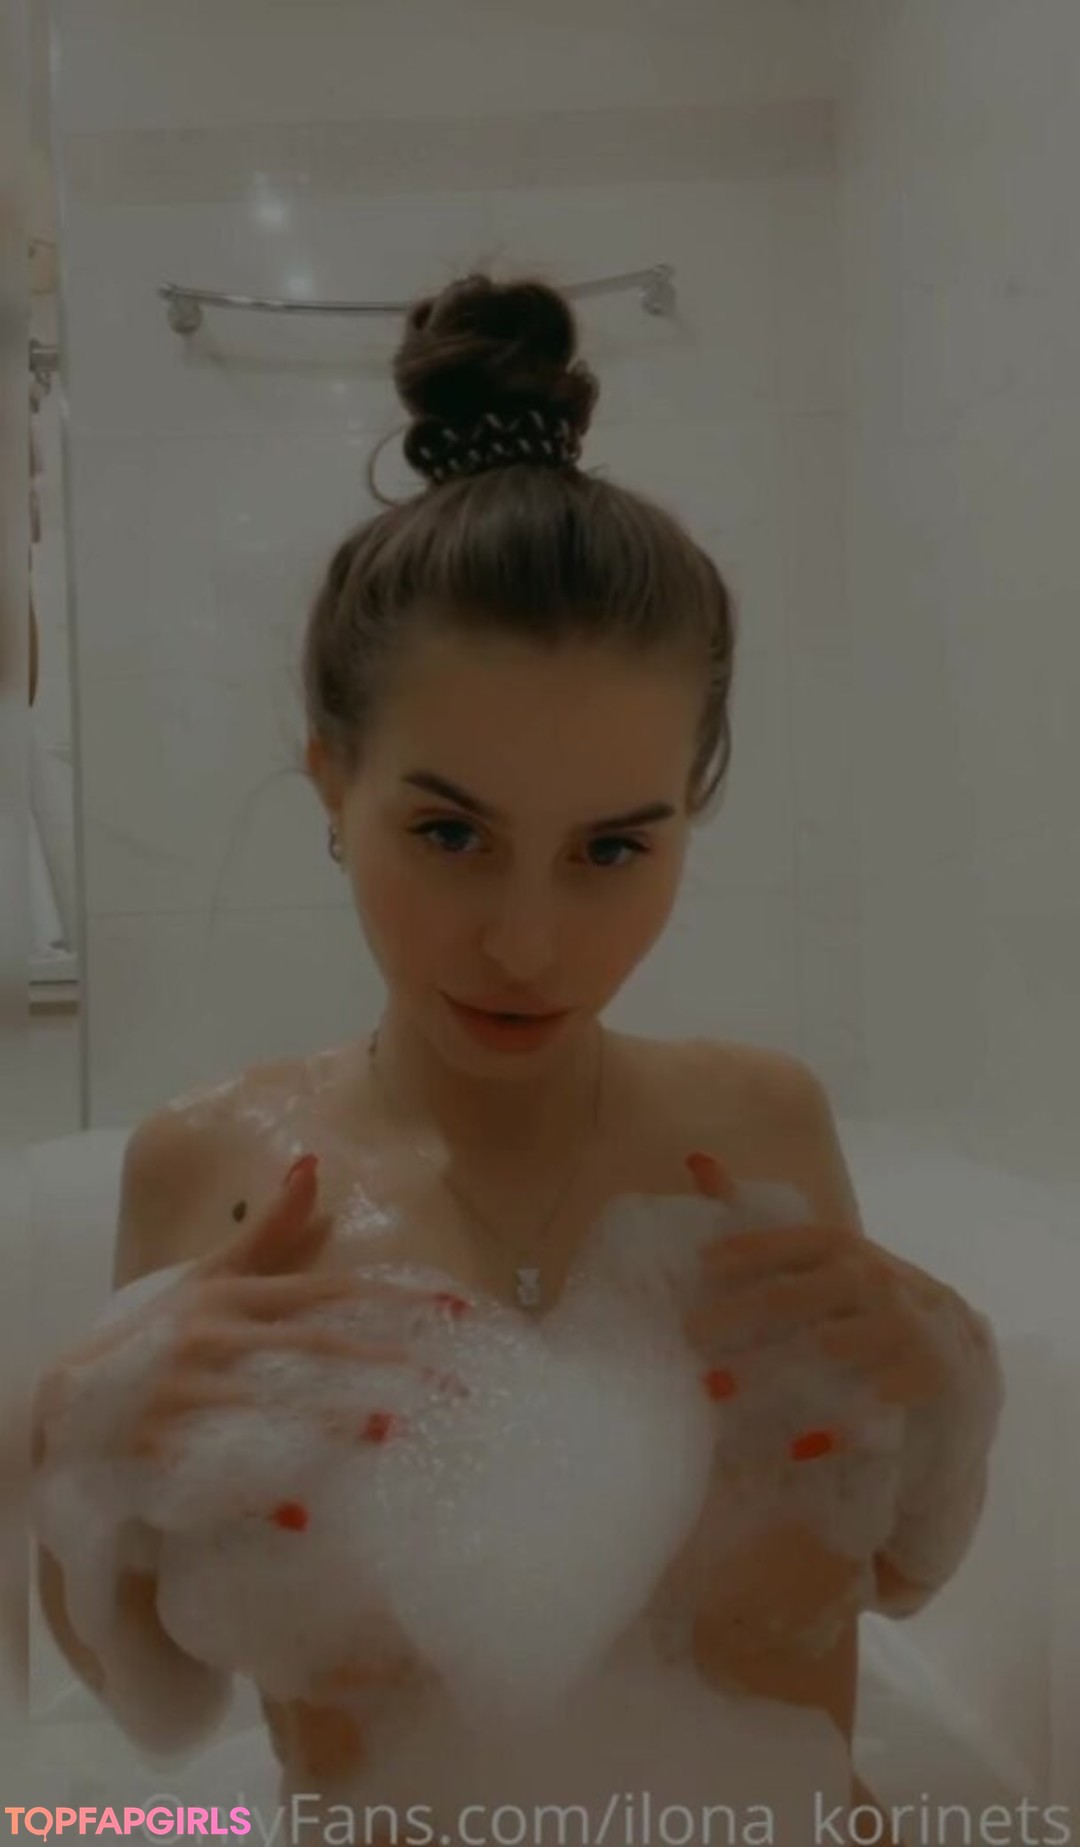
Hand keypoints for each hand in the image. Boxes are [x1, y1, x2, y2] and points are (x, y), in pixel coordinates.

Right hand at [32, 1156, 433, 1466]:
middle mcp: (210, 1336)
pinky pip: (213, 1467)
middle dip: (377, 1361)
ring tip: (387, 1433)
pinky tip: (299, 1514)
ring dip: (325, 1421)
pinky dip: (252, 1490)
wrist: (70, 1399)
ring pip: (265, 1404)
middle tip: (443, 1383)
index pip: (323, 1292)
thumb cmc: (158, 1333)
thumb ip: (268, 1233)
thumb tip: (315, 1164)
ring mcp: (182, 1391)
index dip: (387, 1297)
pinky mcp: (155, 1442)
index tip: (450, 1309)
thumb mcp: (207, 1277)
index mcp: (231, 1297)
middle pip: (307, 1346)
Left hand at [684, 1152, 965, 1409]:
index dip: (749, 1250)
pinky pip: (878, 1401)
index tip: (700, 1267)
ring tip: (721, 1389)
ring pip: (834, 1345)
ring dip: (777, 1368)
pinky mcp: (929, 1378)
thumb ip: (760, 1225)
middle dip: (745, 1313)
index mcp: (845, 1249)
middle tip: (690, 1335)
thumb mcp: (822, 1260)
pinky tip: (798, 1444)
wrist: (956, 1358)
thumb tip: (697, 1161)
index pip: (795, 1242)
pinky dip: (839, 1422)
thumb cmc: (866, 1305)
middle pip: (804, 1293)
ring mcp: (906, 1327)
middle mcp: (877, 1280)